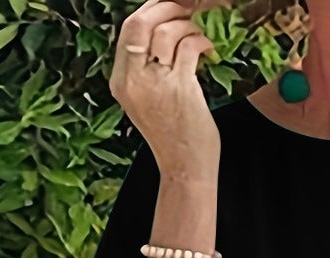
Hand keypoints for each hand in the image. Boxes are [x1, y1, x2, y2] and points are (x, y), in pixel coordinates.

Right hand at [111, 1, 220, 178]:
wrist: (184, 169)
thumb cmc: (171, 135)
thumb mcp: (146, 99)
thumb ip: (146, 68)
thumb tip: (161, 30)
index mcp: (121, 81)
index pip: (128, 29)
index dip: (149, 9)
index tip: (167, 5)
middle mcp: (133, 80)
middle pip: (141, 23)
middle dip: (166, 7)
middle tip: (186, 7)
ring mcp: (155, 84)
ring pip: (167, 32)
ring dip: (187, 24)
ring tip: (198, 32)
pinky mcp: (180, 88)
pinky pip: (189, 47)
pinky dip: (201, 41)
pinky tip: (208, 48)